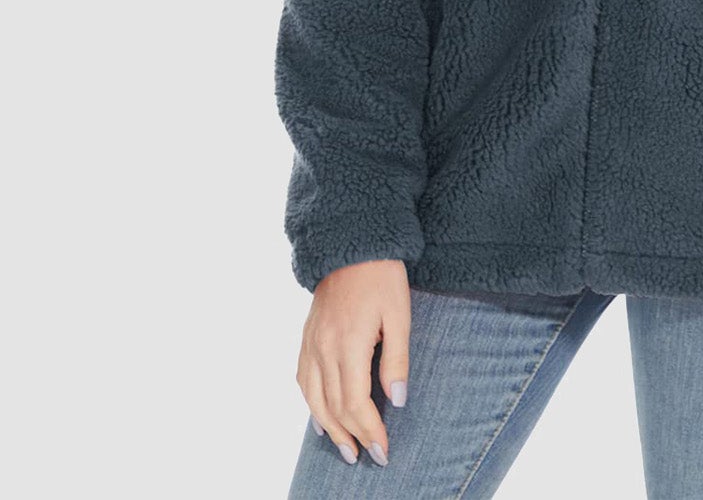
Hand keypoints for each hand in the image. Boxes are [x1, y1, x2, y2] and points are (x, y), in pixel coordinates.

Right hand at [297, 258, 411, 467]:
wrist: (351, 243)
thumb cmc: (382, 276)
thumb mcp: (399, 314)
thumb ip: (397, 359)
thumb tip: (397, 401)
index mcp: (349, 343)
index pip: (356, 402)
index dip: (370, 430)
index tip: (384, 450)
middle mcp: (324, 348)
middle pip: (335, 407)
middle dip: (353, 436)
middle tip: (370, 458)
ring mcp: (311, 343)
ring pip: (315, 399)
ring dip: (330, 429)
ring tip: (347, 450)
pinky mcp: (307, 337)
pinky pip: (303, 380)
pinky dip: (311, 406)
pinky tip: (321, 420)